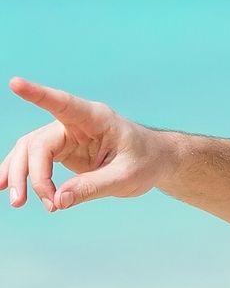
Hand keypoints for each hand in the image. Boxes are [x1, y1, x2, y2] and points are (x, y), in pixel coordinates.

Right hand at [1, 77, 171, 210]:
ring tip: (18, 203)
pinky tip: (8, 188)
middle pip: (38, 143)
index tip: (16, 84)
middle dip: (31, 173)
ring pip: (30, 151)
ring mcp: (66, 136)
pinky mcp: (63, 150)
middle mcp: (76, 122)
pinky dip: (23, 174)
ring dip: (21, 175)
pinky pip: (35, 159)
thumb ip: (93, 187)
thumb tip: (58, 201)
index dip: (39, 94)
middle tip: (34, 202)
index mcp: (96, 118)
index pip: (63, 104)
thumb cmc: (146, 161)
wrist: (155, 161)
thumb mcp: (126, 177)